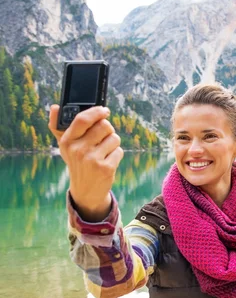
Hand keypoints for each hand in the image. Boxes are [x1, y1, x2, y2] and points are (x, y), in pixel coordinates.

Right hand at [48, 105, 123, 221]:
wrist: (85, 190)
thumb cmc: (78, 162)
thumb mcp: (66, 146)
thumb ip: (59, 126)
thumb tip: (54, 107)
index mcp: (67, 141)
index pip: (83, 119)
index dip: (96, 112)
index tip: (104, 110)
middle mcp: (78, 150)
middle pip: (104, 126)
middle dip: (108, 130)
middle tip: (103, 139)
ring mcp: (92, 159)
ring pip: (114, 138)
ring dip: (113, 143)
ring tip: (104, 152)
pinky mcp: (105, 168)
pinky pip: (119, 151)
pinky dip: (116, 154)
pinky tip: (108, 161)